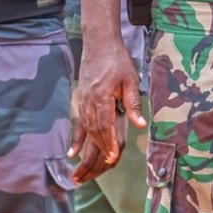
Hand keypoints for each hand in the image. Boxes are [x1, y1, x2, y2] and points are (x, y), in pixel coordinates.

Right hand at [69, 41, 144, 184]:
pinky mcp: (82, 100)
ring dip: (88, 148)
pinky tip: (72, 153)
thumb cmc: (117, 59)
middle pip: (94, 131)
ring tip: (86, 168)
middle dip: (97, 151)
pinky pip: (79, 123)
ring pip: (86, 129)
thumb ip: (133, 103)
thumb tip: (139, 124)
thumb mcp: (130, 79)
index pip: (105, 124)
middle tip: (100, 169)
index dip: (109, 142)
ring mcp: (83, 101)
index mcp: (102, 96)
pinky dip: (77, 139)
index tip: (113, 156)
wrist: (99, 42)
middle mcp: (90, 101)